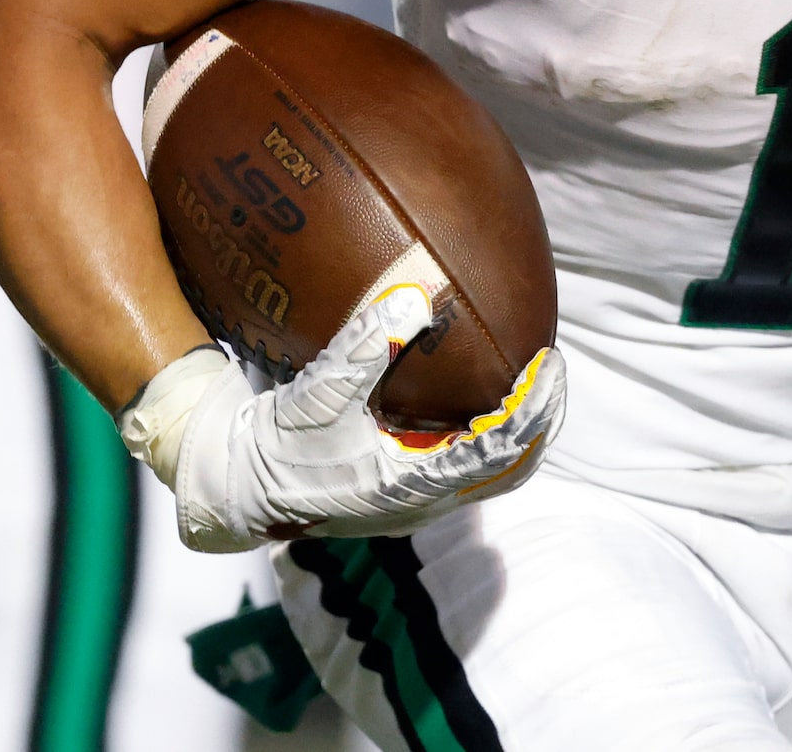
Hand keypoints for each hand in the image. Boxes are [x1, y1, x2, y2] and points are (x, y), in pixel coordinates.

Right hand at [123, 284, 562, 552]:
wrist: (238, 488)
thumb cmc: (278, 442)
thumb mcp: (321, 390)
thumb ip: (369, 342)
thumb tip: (418, 289)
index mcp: (412, 484)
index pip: (500, 450)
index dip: (535, 409)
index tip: (552, 363)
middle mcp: (423, 502)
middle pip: (512, 469)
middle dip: (541, 421)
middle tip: (553, 370)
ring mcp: (415, 502)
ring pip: (492, 473)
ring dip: (517, 431)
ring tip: (531, 381)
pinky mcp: (402, 492)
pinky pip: (465, 467)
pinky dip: (488, 436)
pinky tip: (482, 396)